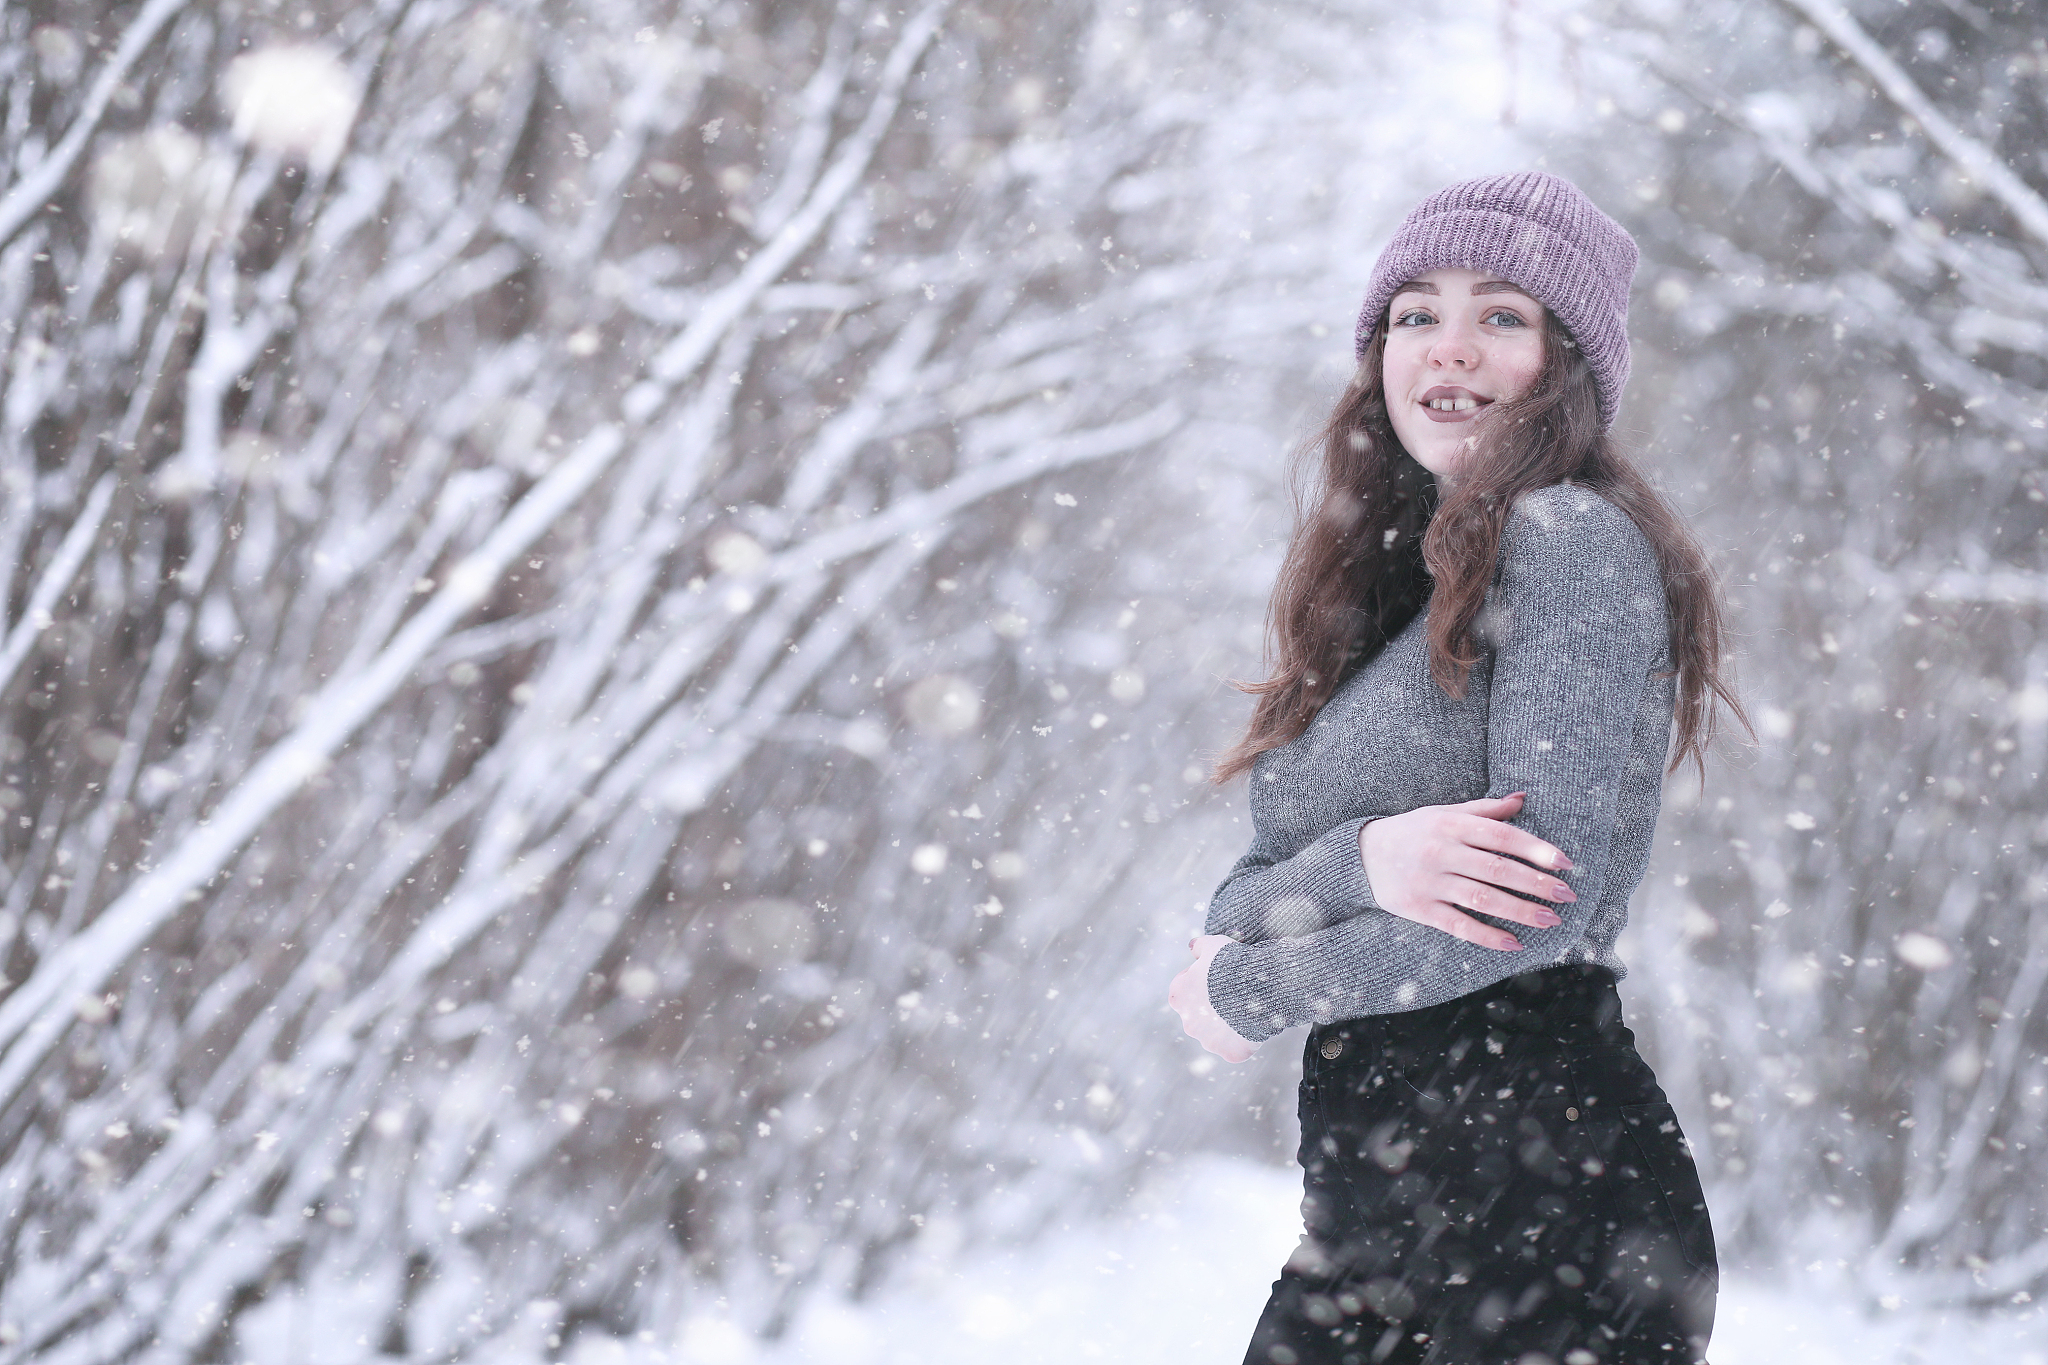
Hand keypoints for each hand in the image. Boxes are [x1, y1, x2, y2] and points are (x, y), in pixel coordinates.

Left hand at [1168, 935, 1257, 1062]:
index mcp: (1178, 996)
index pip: (1186, 987)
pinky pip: (1235, 1047)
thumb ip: (1199, 946)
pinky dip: (1242, 1039)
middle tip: (1234, 991)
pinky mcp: (1228, 1052)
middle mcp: (1188, 1022)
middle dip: (1213, 1005)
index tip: (1219, 974)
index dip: (1203, 978)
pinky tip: (1253, 1023)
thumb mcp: (1213, 944)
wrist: (1255, 985)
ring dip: (1226, 1023)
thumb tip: (1193, 947)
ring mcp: (1207, 1040)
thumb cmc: (1230, 963)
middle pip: (1199, 1013)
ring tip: (1246, 1006)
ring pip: (1216, 1033)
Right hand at [1358, 793, 1574, 951]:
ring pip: (1482, 899)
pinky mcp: (1419, 909)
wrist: (1363, 855)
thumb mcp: (1444, 813)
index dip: (1535, 849)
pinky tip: (1513, 942)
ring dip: (1520, 911)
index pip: (1501, 836)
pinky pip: (1458, 925)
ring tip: (1550, 919)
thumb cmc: (1413, 831)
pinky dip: (1487, 935)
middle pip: (1496, 869)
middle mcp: (1440, 852)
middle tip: (1566, 895)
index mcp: (1450, 824)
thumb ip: (1484, 810)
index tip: (1565, 863)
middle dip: (1535, 883)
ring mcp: (1429, 882)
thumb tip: (1522, 798)